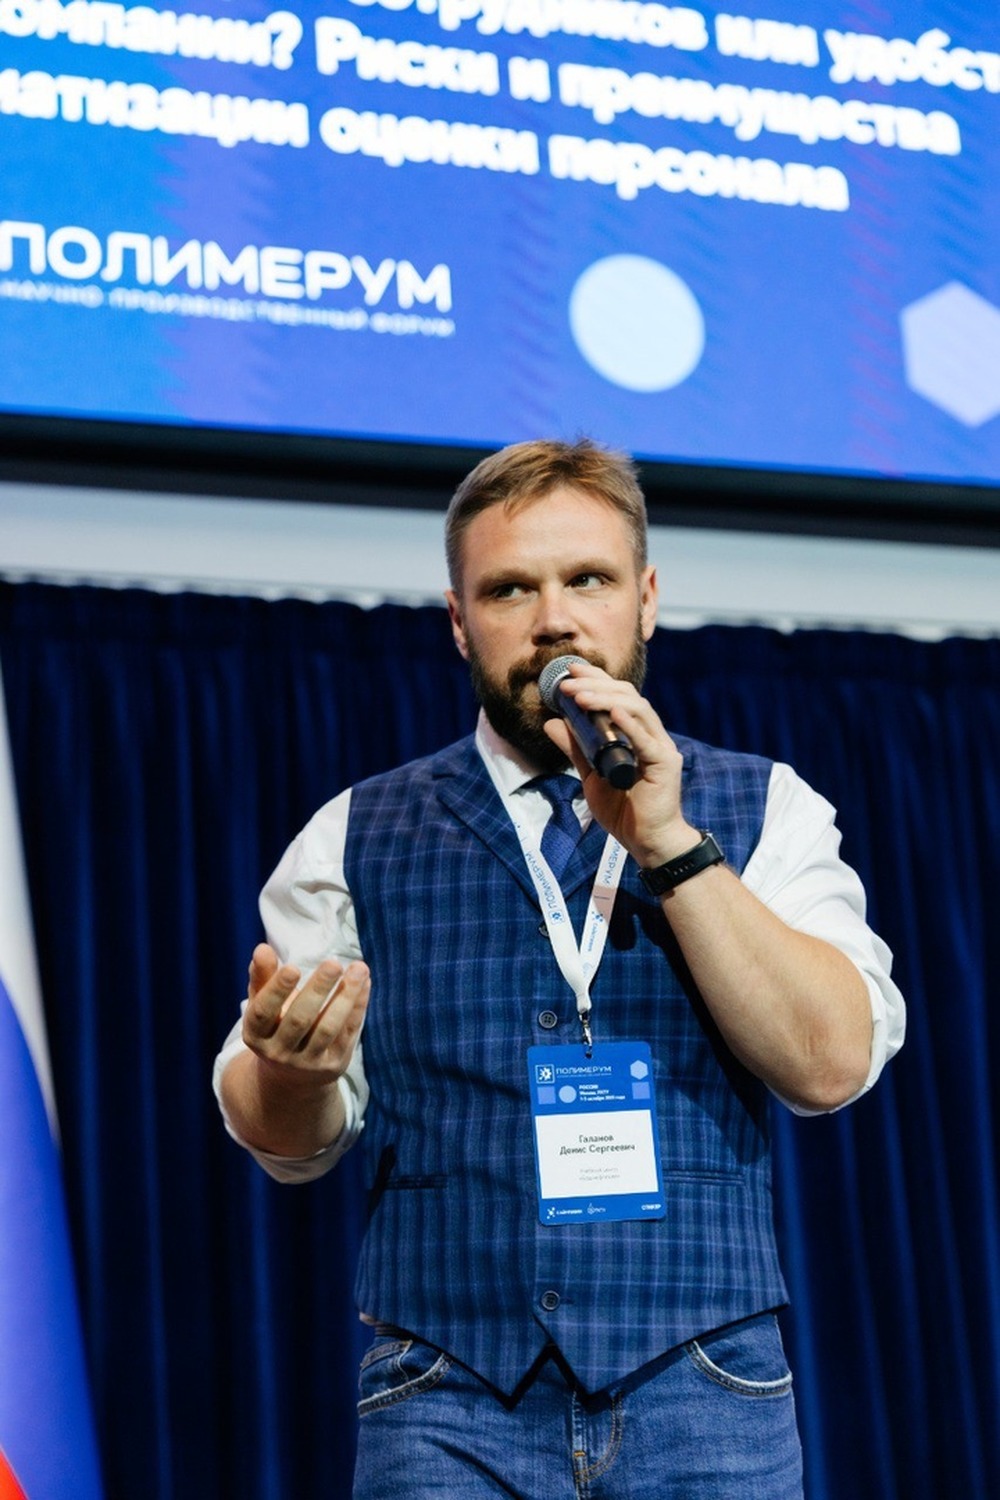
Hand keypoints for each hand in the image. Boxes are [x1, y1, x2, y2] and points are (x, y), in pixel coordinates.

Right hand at [242, 943, 369, 1088]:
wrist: (291, 1078)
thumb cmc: (276, 1026)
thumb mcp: (263, 1004)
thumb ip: (262, 977)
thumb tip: (262, 948)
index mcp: (255, 1034)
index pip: (263, 1012)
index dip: (277, 990)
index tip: (294, 967)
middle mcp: (278, 1052)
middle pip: (299, 1020)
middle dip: (317, 990)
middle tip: (333, 963)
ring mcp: (307, 1062)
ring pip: (328, 1028)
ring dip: (346, 997)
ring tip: (359, 968)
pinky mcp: (333, 1065)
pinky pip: (347, 1033)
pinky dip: (357, 1006)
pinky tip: (364, 983)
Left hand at [543, 662, 699, 866]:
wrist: (646, 842)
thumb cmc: (624, 810)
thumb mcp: (589, 775)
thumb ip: (575, 748)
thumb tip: (551, 722)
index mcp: (635, 734)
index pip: (617, 696)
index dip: (595, 679)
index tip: (570, 671)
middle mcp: (651, 735)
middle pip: (627, 696)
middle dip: (596, 684)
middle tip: (567, 682)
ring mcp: (661, 748)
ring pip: (637, 710)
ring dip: (606, 699)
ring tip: (579, 697)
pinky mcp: (665, 764)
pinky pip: (647, 740)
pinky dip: (630, 725)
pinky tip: (612, 714)